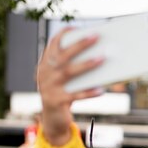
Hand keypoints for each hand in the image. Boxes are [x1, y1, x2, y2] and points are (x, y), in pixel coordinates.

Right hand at [36, 28, 104, 145]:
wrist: (52, 120)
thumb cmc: (63, 94)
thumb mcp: (63, 80)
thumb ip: (73, 67)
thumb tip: (99, 56)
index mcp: (45, 65)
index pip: (52, 44)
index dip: (64, 34)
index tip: (77, 27)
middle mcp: (45, 73)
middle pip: (64, 55)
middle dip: (80, 44)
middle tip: (96, 36)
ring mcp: (49, 87)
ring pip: (69, 72)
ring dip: (87, 64)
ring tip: (102, 58)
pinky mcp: (56, 101)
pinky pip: (76, 95)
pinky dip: (88, 92)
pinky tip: (100, 90)